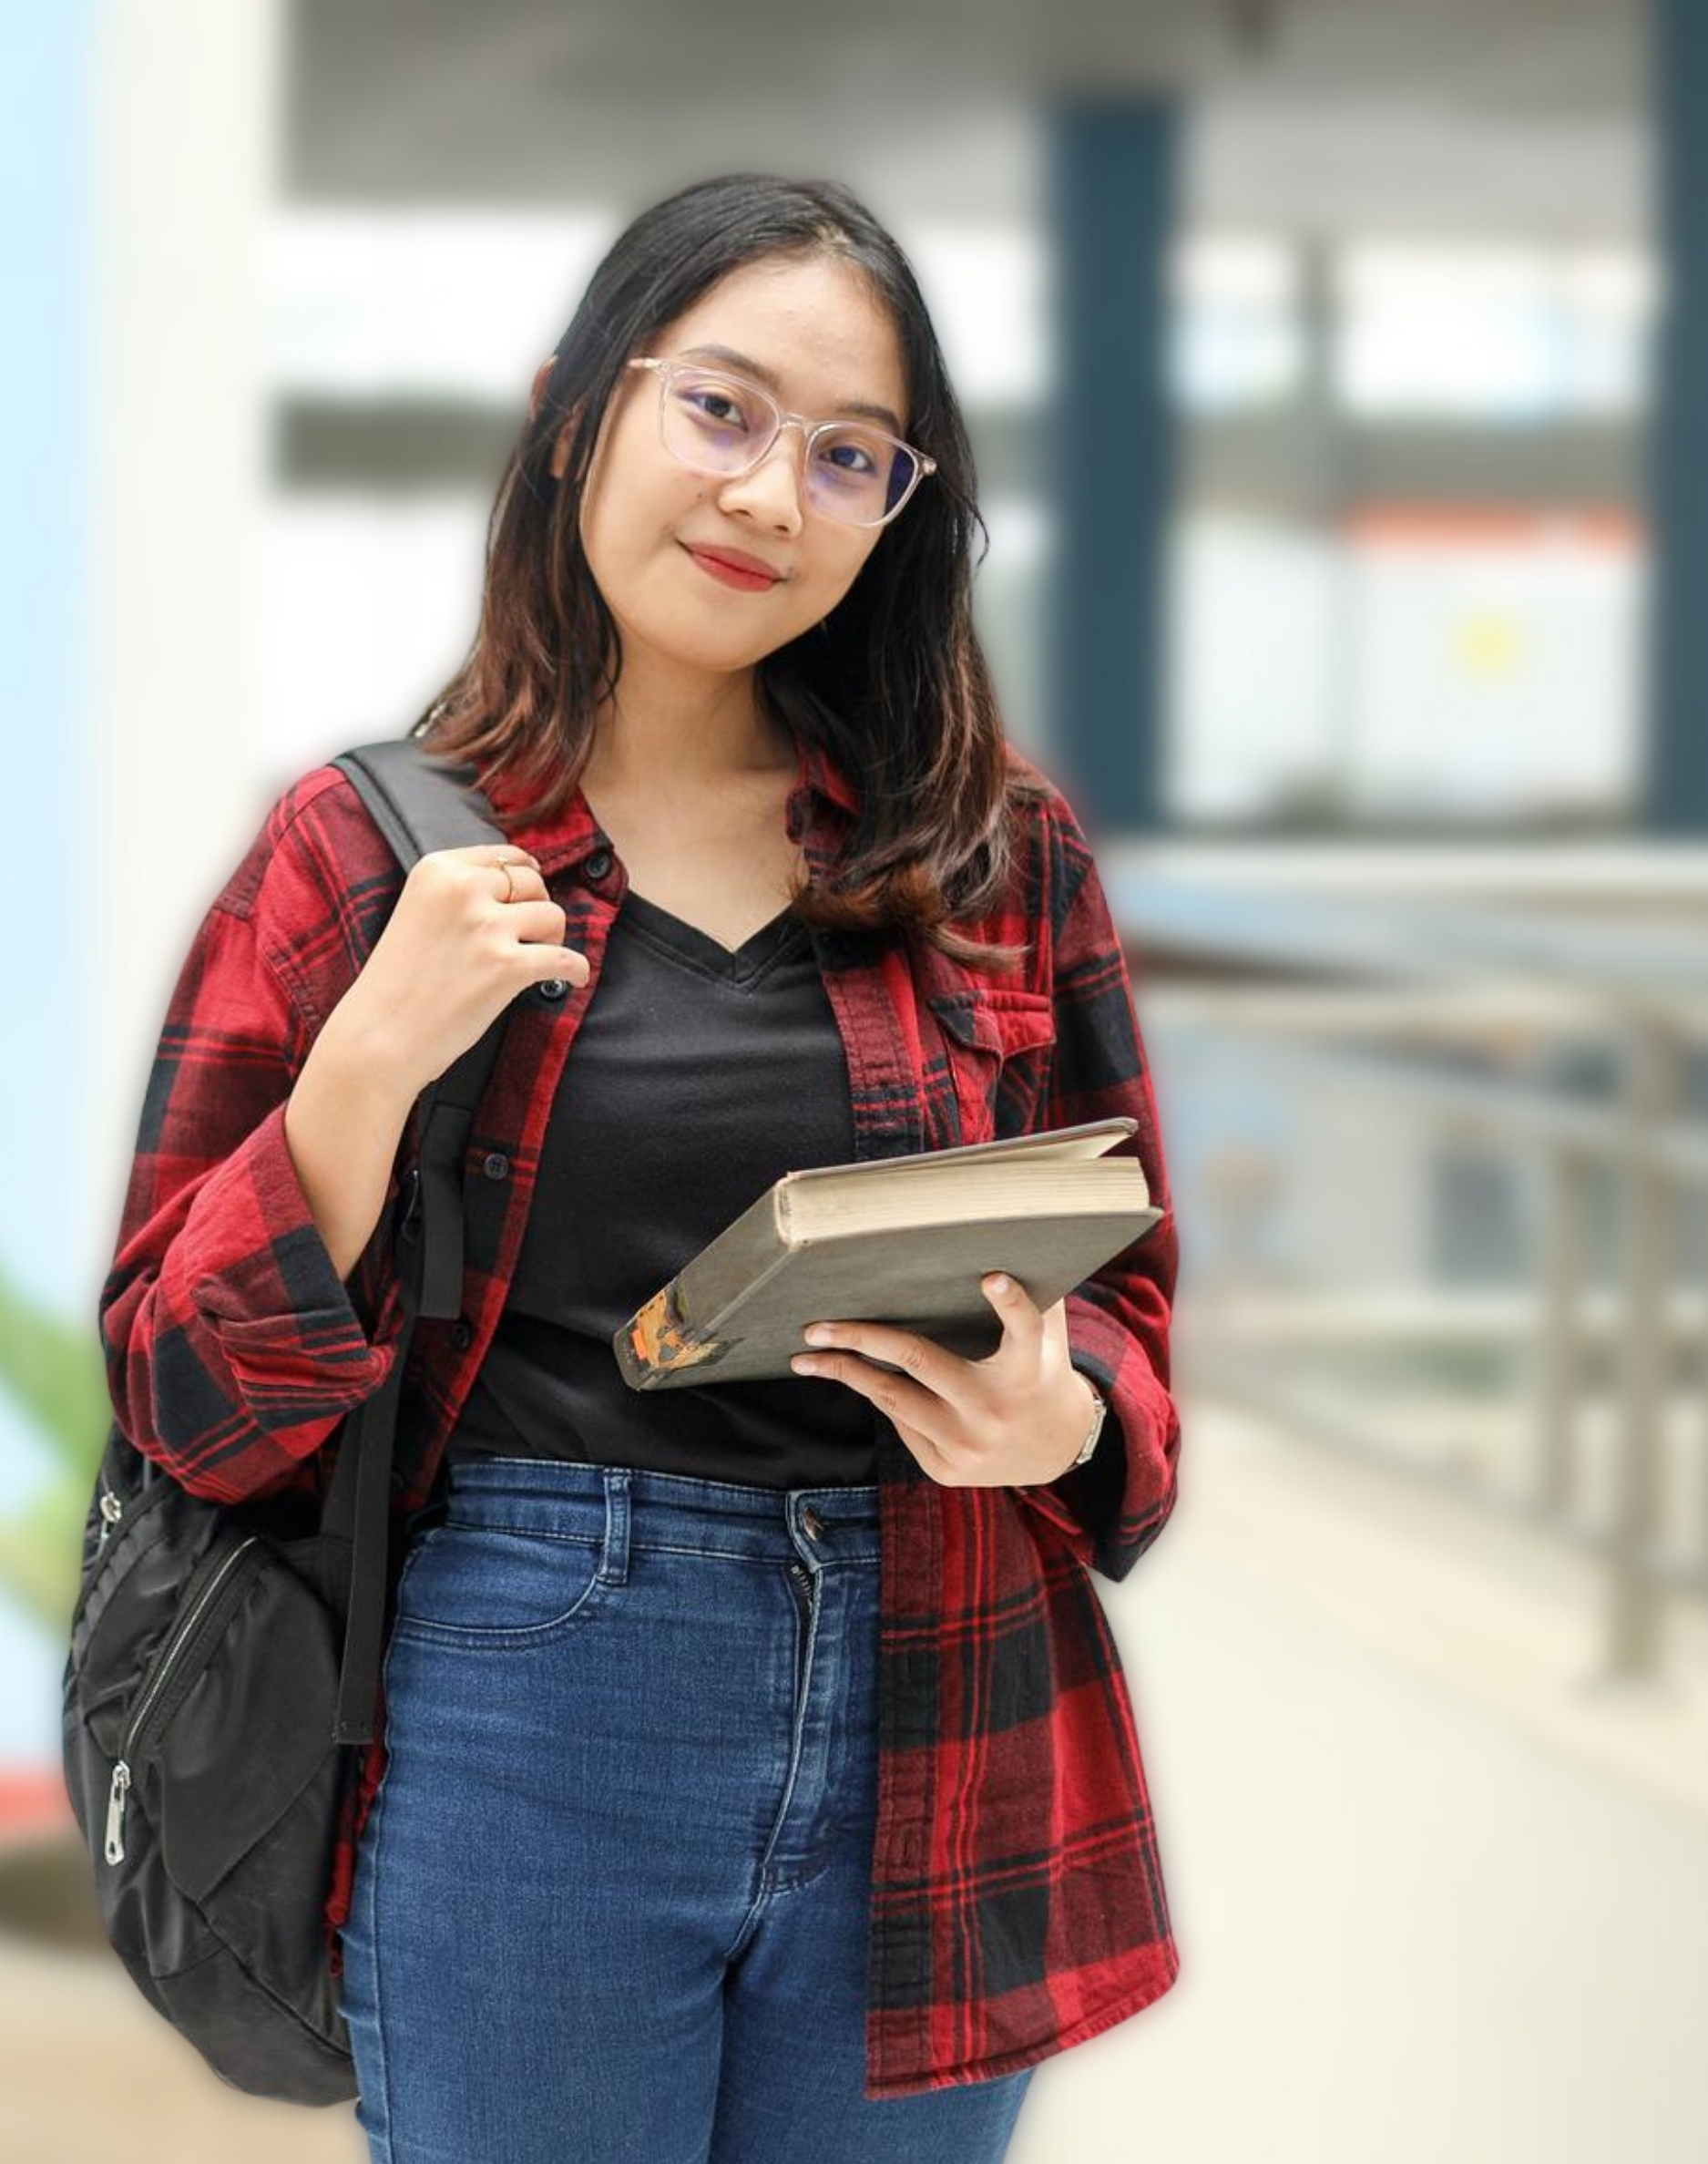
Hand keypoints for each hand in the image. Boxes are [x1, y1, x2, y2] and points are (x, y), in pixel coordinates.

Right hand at [330, 845, 590, 1098]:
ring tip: (534, 960)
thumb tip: (524, 880)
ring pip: (553, 916)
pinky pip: (566, 959)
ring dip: (552, 939)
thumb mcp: (419, 912)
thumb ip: (460, 893)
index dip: (523, 877)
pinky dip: (576, 970)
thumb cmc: (397, 983)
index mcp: (438, 869)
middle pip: (532, 883)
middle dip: (536, 909)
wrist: (378, 1037)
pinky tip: (573, 978)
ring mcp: (485, 927)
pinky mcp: (506, 966)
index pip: (504, 856)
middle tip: (526, 938)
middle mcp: (462, 889)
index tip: (527, 895)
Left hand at [788, 1274, 1099, 1487]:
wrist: (1057, 1451)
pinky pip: (901, 1425)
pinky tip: (862, 1382)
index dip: (1010, 1303)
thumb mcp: (1049, 1338)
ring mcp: (968, 1445)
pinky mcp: (948, 1470)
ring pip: (893, 1399)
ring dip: (845, 1373)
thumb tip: (1011, 1244)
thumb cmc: (1043, 1374)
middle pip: (918, 1360)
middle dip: (859, 1339)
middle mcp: (995, 1409)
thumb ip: (1034, 1297)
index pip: (1024, 1330)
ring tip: (807, 1356)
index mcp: (1027, 1369)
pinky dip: (882, 1398)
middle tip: (816, 1326)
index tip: (991, 1278)